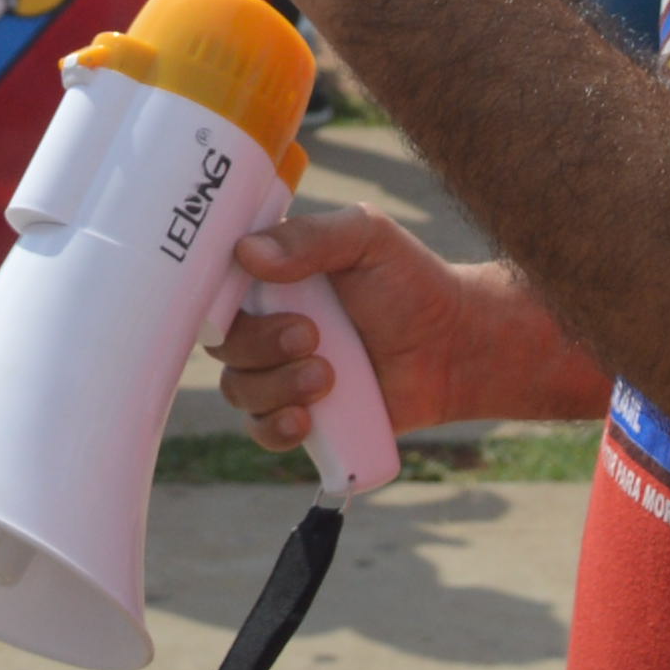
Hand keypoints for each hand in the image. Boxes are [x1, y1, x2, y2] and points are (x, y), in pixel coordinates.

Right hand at [208, 208, 566, 446]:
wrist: (457, 345)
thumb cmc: (412, 282)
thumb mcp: (367, 239)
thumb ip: (311, 238)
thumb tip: (248, 253)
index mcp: (271, 278)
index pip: (214, 289)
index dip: (211, 300)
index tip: (239, 303)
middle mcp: (267, 324)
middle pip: (222, 345)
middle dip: (259, 346)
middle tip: (311, 337)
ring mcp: (281, 372)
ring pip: (240, 390)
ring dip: (275, 387)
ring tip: (327, 377)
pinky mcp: (303, 414)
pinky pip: (262, 431)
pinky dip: (274, 429)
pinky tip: (305, 420)